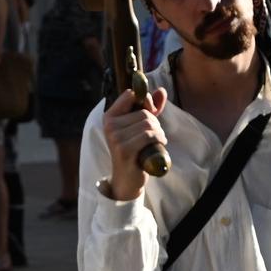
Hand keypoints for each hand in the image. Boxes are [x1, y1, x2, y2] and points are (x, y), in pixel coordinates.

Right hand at [102, 84, 167, 200]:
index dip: (146, 101)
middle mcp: (109, 125)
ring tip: (156, 141)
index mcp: (110, 116)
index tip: (151, 112)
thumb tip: (161, 91)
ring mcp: (115, 137)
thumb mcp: (141, 126)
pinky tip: (158, 146)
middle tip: (154, 135)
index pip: (131, 94)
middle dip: (155, 123)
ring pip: (148, 123)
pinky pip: (149, 135)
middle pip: (144, 112)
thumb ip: (151, 108)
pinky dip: (159, 140)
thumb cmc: (135, 150)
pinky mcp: (124, 149)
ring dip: (159, 133)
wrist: (127, 179)